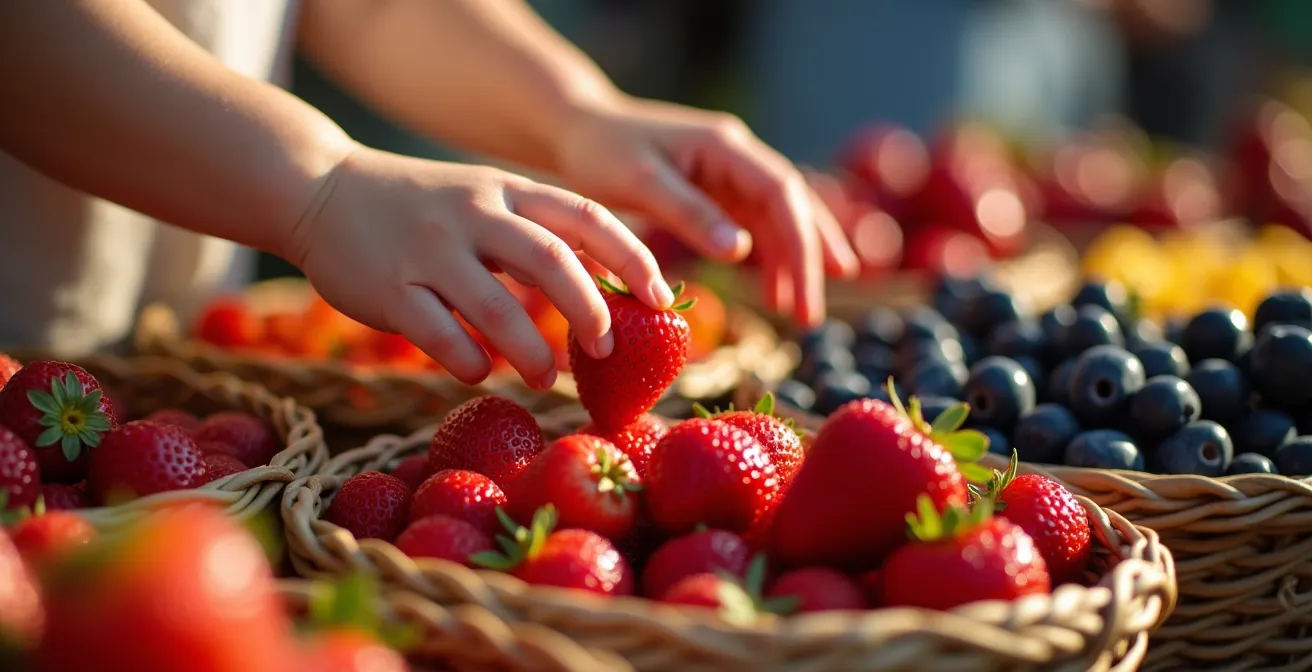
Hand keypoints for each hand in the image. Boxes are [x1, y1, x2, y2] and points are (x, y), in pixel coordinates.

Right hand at [287, 146, 670, 387]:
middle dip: (589, 312)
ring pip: (495, 308)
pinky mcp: (387, 287)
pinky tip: (478, 370)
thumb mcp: (486, 198)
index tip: (661, 300)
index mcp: (507, 190)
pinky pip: (439, 335)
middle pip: (551, 262)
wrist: (320, 190)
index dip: (633, 258)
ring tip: (546, 377)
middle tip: (606, 351)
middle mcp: (474, 214)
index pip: (588, 217)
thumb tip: (615, 289)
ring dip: (531, 352)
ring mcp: (428, 250)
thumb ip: (540, 234)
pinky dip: (468, 362)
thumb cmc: (424, 207)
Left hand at [553, 96, 858, 326]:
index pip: (781, 192)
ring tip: (800, 313)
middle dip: (808, 259)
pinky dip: (768, 259)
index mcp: (724, 145)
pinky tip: (773, 292)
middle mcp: (738, 155)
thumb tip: (741, 251)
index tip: (803, 288)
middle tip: (810, 315)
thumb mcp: (641, 183)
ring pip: (779, 219)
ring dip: (794, 263)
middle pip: (792, 206)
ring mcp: (731, 174)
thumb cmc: (601, 151)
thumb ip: (690, 214)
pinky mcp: (718, 192)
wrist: (578, 130)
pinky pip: (756, 227)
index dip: (800, 241)